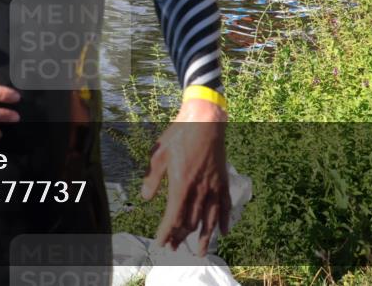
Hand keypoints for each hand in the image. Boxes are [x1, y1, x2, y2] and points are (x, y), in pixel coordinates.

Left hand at [142, 98, 229, 254]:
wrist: (205, 120)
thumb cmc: (179, 134)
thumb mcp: (158, 153)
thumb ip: (152, 178)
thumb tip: (145, 198)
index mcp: (181, 184)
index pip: (173, 217)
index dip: (166, 233)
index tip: (161, 243)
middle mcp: (199, 190)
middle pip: (190, 222)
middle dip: (180, 237)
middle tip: (173, 247)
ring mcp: (214, 187)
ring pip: (210, 220)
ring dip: (204, 237)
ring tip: (199, 251)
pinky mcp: (223, 181)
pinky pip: (226, 206)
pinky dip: (225, 221)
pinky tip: (225, 231)